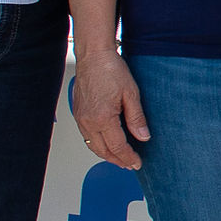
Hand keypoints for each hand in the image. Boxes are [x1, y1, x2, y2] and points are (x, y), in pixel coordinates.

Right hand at [70, 47, 150, 168]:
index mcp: (102, 118)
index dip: (129, 157)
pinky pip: (86, 136)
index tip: (137, 162)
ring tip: (119, 158)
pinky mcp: (77, 113)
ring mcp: (81, 118)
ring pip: (93, 146)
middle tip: (130, 164)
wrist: (93, 56)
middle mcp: (88, 121)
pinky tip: (106, 143)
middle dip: (118, 160)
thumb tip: (143, 136)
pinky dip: (97, 144)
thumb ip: (137, 118)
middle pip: (103, 151)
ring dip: (106, 154)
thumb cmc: (110, 69)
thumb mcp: (131, 93)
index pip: (118, 147)